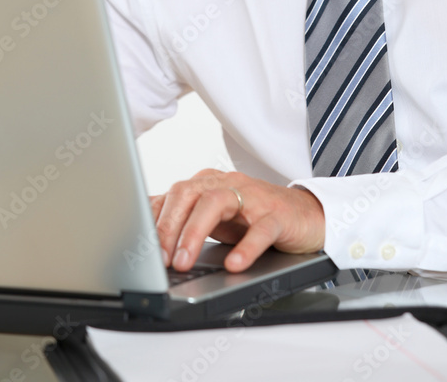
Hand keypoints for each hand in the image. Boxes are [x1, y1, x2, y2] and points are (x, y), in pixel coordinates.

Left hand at [151, 168, 324, 272]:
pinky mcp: (278, 214)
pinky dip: (246, 247)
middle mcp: (227, 184)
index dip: (152, 220)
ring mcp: (254, 197)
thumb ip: (183, 219)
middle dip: (168, 226)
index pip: (172, 194)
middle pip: (189, 193)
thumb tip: (144, 234)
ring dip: (195, 232)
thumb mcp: (215, 218)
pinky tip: (234, 264)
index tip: (139, 249)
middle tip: (158, 259)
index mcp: (208, 184)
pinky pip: (261, 228)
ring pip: (217, 203)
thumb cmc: (255, 216)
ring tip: (184, 262)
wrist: (307, 214)